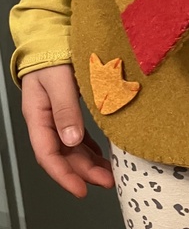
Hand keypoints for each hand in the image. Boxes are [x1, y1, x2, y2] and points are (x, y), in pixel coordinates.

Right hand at [20, 64, 114, 197]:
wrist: (54, 38)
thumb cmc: (53, 57)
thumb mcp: (58, 81)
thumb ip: (65, 109)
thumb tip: (71, 141)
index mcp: (38, 117)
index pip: (48, 154)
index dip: (64, 175)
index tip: (80, 190)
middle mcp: (47, 122)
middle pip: (63, 155)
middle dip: (83, 173)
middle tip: (107, 182)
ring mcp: (57, 118)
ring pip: (72, 149)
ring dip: (89, 164)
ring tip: (109, 175)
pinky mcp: (69, 112)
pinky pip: (79, 138)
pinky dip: (90, 149)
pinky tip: (102, 157)